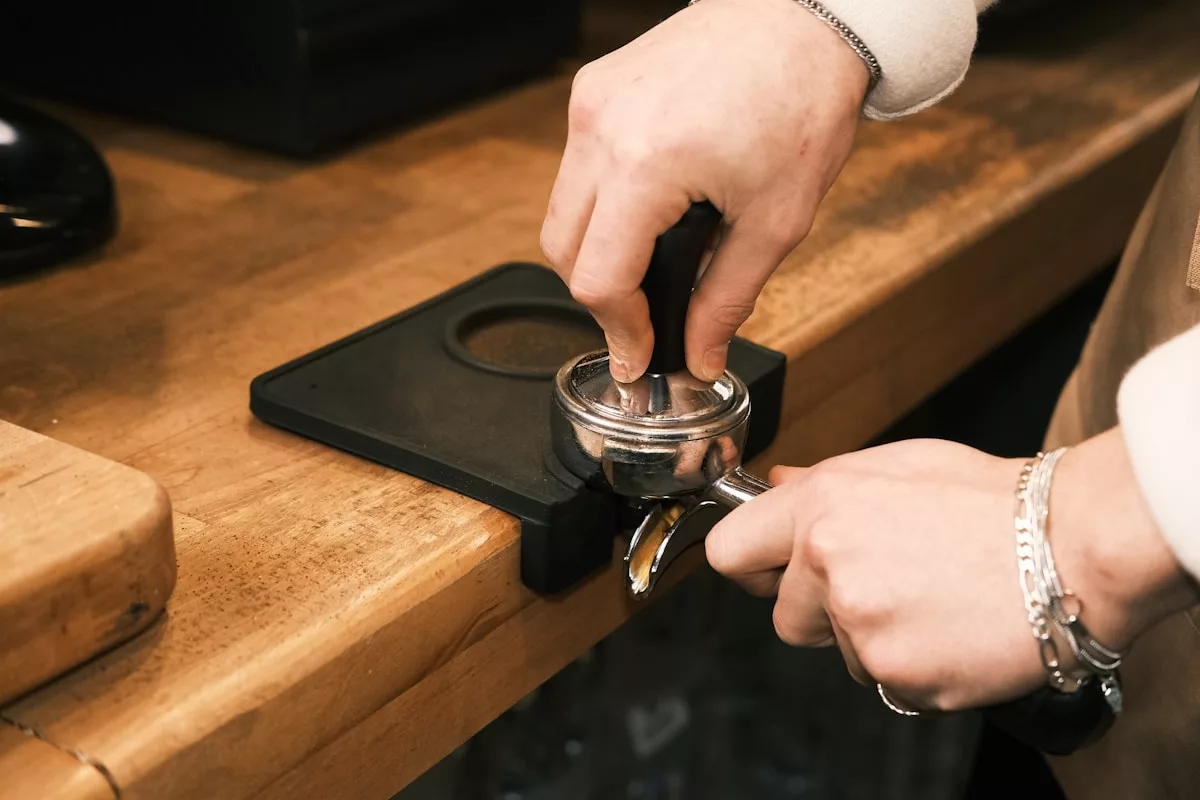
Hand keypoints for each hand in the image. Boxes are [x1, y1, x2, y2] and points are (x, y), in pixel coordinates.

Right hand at [541, 0, 868, 382]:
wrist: (804, 17)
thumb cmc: (801, 100)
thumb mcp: (776, 220)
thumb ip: (727, 299)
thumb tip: (697, 355)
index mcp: (646, 162)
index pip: (599, 278)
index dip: (619, 330)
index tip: (638, 355)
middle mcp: (602, 127)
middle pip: (562, 249)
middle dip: (602, 296)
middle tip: (645, 318)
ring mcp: (591, 104)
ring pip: (560, 211)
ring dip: (597, 250)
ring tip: (653, 261)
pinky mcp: (593, 90)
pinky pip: (576, 169)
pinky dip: (601, 205)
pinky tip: (649, 209)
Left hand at [705, 433, 1194, 711]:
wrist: (1072, 546)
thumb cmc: (992, 501)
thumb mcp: (896, 465)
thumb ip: (823, 482)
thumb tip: (775, 486)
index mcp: (821, 505)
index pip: (730, 551)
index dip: (753, 565)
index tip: (772, 570)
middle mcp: (829, 564)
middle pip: (784, 617)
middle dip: (822, 611)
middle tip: (884, 585)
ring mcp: (861, 624)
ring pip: (839, 652)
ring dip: (872, 638)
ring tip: (930, 600)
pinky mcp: (897, 674)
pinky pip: (884, 682)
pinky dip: (912, 667)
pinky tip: (948, 630)